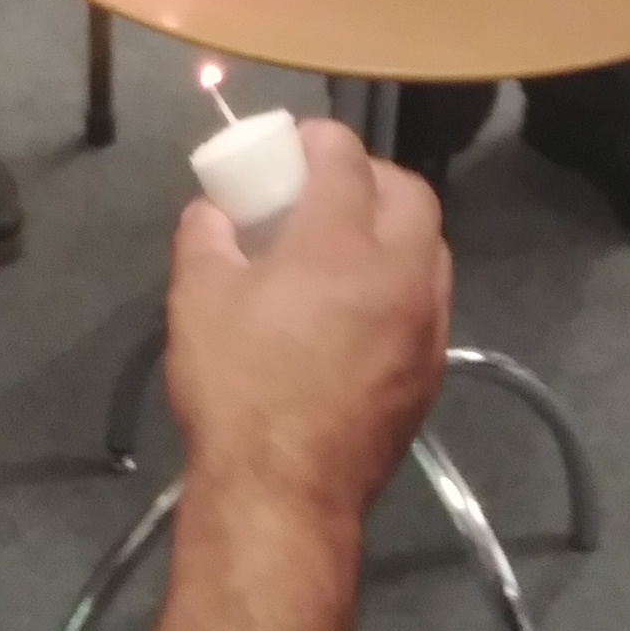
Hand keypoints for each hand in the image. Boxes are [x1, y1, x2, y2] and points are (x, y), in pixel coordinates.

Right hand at [165, 119, 450, 530]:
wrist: (284, 491)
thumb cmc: (237, 390)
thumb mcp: (197, 301)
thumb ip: (206, 239)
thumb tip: (214, 213)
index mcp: (342, 245)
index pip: (346, 160)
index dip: (320, 139)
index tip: (297, 144)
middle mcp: (400, 274)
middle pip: (411, 194)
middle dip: (374, 178)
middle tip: (330, 190)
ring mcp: (426, 325)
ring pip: (431, 249)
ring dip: (397, 231)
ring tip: (350, 248)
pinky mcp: (432, 370)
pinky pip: (429, 302)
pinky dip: (403, 284)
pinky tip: (363, 310)